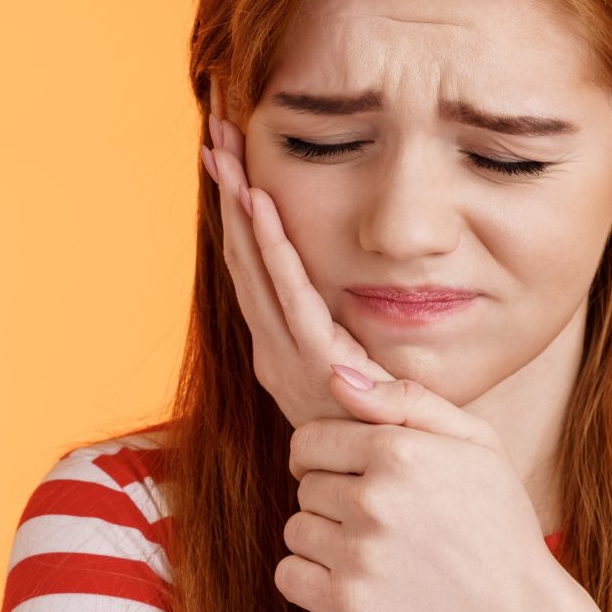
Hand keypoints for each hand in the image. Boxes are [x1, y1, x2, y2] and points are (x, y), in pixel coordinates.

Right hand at [200, 77, 395, 429]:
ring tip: (221, 146)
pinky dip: (269, 243)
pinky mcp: (314, 359)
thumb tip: (350, 304)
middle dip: (227, 187)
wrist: (397, 485)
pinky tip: (256, 199)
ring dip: (236, 201)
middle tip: (214, 126)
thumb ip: (350, 338)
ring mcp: (286, 353)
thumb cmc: (386, 432)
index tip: (229, 153)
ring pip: (253, 263)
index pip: (253, 261)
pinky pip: (288, 289)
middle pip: (242, 251)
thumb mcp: (364, 373)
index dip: (238, 206)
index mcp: (283, 343)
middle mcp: (273, 344)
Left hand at [275, 368, 566, 611]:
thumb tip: (336, 375)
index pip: (310, 438)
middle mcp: (374, 500)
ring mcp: (358, 556)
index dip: (324, 451)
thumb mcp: (476, 442)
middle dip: (331, 493)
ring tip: (364, 543)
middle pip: (306, 484)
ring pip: (296, 528)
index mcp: (401, 451)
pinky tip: (348, 574)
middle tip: (373, 511)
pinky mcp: (348, 607)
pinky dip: (309, 575)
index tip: (343, 467)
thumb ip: (405, 399)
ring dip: (321, 535)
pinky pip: (289, 574)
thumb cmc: (499, 522)